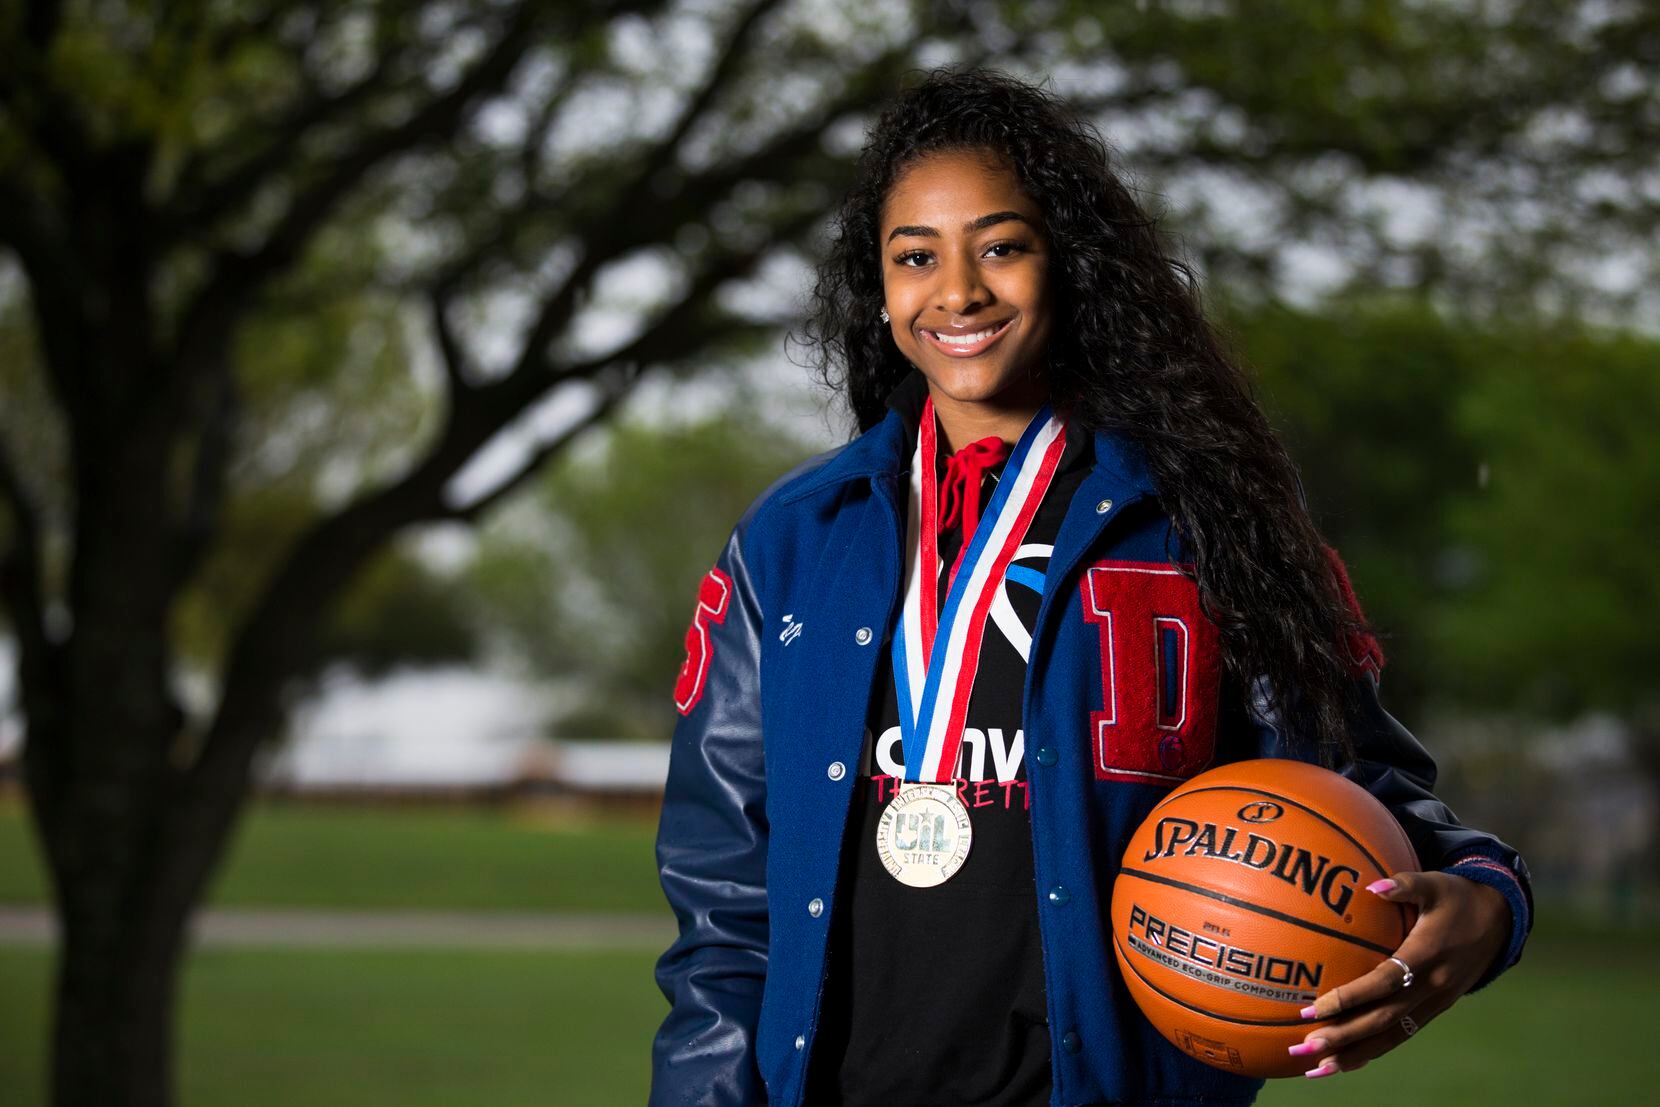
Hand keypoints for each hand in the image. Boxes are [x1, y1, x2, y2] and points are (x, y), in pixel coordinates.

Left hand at [1287, 870, 1510, 1077]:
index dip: (1350, 997)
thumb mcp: (1436, 884)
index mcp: (1427, 957)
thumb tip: (1372, 886)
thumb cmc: (1459, 898)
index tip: (1315, 1007)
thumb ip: (1404, 884)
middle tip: (1305, 1047)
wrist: (1501, 923)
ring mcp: (1435, 1003)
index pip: (1383, 983)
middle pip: (1383, 1020)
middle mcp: (1432, 987)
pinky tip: (1344, 1062)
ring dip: (1354, 1054)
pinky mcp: (1434, 1010)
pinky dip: (1372, 1051)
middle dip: (1344, 1036)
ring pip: (1391, 1037)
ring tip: (1317, 1068)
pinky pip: (1400, 1036)